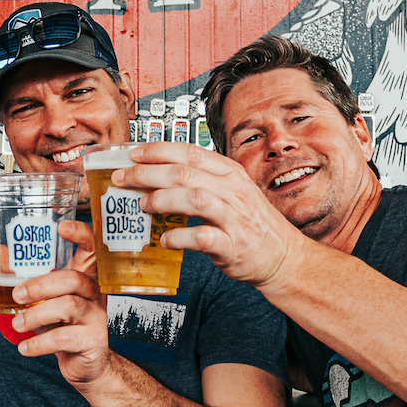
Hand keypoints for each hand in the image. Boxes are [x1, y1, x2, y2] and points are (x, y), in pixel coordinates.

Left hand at [10, 220, 113, 387]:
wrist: (85, 364)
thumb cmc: (64, 326)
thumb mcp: (43, 301)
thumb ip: (23, 278)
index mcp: (84, 278)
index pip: (91, 249)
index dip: (81, 234)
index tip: (62, 227)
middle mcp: (94, 293)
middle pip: (73, 279)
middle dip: (40, 285)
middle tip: (16, 295)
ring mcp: (97, 316)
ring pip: (69, 306)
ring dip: (36, 315)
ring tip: (18, 324)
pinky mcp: (93, 340)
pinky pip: (64, 337)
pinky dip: (39, 343)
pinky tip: (25, 347)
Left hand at [116, 143, 303, 287]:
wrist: (282, 255)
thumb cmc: (250, 223)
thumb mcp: (231, 191)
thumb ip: (201, 181)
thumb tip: (156, 174)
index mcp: (229, 173)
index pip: (191, 152)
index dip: (159, 150)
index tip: (133, 153)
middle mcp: (233, 191)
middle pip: (185, 173)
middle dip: (148, 173)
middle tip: (124, 178)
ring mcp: (234, 218)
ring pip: (194, 199)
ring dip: (162, 200)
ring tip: (142, 205)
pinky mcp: (233, 245)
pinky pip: (203, 237)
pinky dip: (180, 237)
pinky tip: (165, 239)